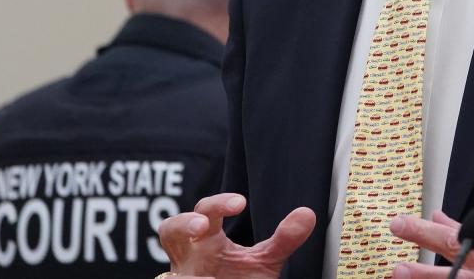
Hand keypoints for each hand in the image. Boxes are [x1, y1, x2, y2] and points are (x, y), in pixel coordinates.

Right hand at [157, 193, 314, 278]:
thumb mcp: (264, 261)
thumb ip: (283, 240)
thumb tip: (308, 214)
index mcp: (208, 240)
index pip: (206, 211)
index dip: (218, 203)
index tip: (241, 202)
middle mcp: (189, 258)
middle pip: (170, 230)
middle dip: (183, 224)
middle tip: (202, 225)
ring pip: (165, 274)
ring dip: (179, 275)